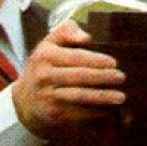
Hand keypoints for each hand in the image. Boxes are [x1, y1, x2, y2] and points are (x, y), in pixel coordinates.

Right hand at [11, 21, 127, 138]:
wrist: (25, 101)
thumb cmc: (44, 68)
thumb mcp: (49, 45)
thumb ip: (66, 31)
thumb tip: (86, 36)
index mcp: (45, 56)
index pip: (75, 57)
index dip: (96, 60)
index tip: (113, 63)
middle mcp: (44, 76)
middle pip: (79, 77)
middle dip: (103, 77)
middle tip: (121, 77)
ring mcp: (48, 97)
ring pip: (80, 96)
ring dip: (102, 97)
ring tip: (120, 96)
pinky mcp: (53, 114)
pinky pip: (78, 113)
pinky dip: (96, 112)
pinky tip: (109, 109)